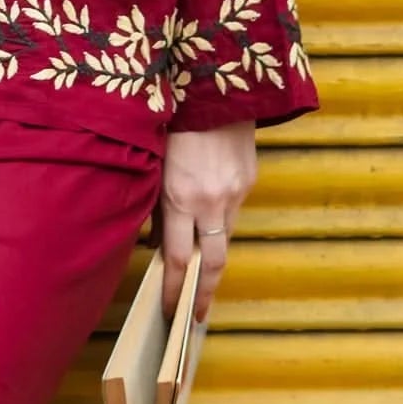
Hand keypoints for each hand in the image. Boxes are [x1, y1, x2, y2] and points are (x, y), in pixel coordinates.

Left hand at [153, 120, 257, 324]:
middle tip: (195, 316)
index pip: (176, 258)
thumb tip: (154, 242)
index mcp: (180, 196)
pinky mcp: (249, 181)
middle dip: (203, 293)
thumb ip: (155, 205)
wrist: (215, 87)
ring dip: (212, 258)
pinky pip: (234, 212)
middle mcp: (211, 201)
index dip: (173, 289)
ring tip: (201, 278)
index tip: (170, 312)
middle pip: (212, 262)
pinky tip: (210, 225)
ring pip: (225, 238)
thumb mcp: (154, 164)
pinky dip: (220, 223)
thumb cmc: (173, 122)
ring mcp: (235, 192)